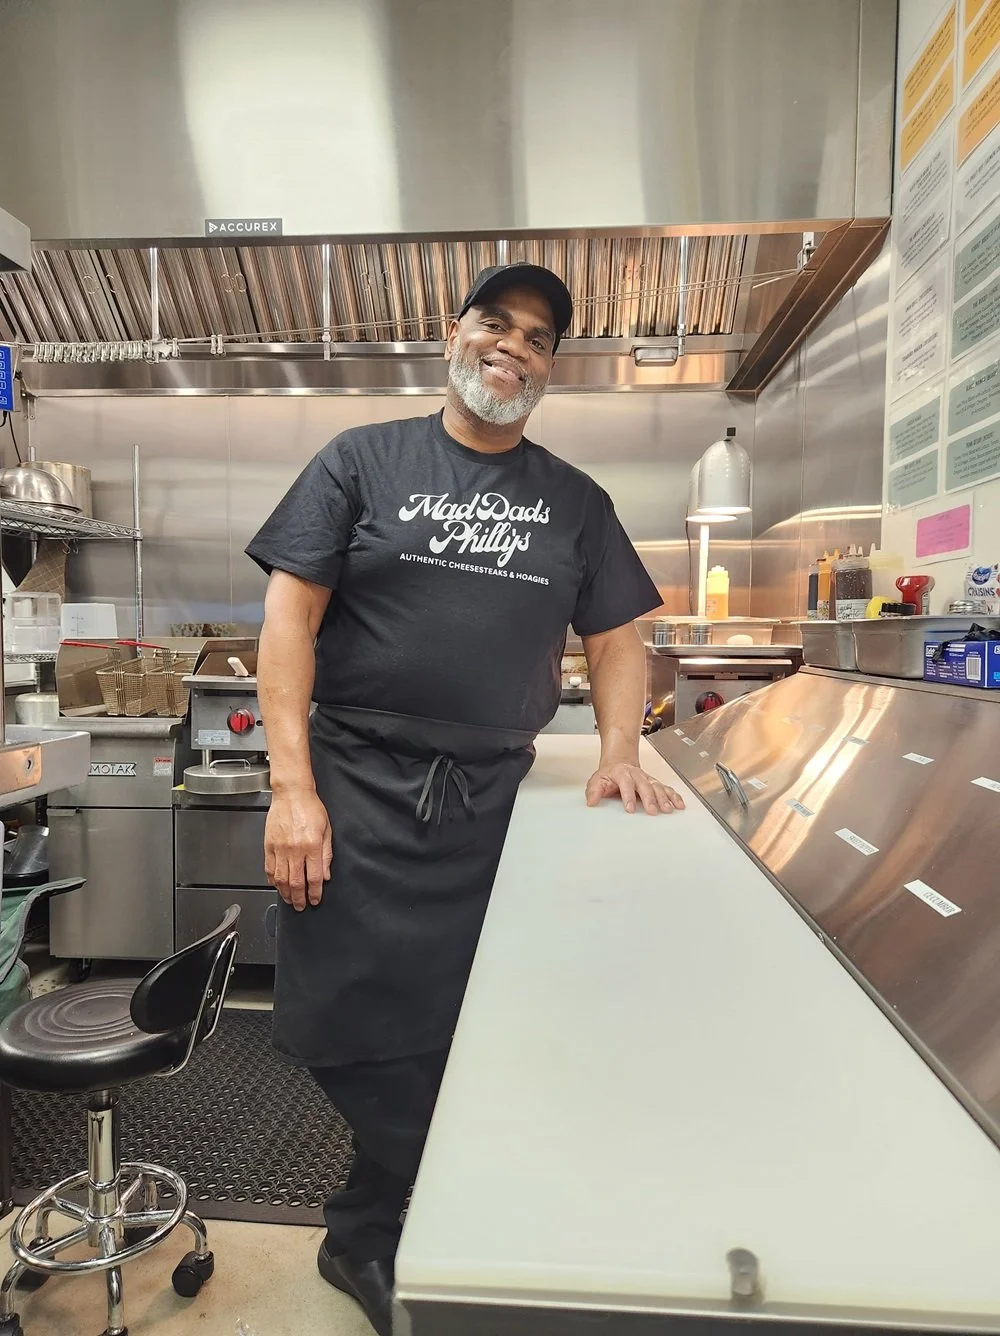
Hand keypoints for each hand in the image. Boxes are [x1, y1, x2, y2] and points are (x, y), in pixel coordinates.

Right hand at [265, 789, 332, 910]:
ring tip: (290, 900)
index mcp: (312, 846)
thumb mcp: (327, 830)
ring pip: (281, 879)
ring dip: (285, 893)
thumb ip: (326, 855)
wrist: (292, 793)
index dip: (315, 893)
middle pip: (296, 883)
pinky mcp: (269, 846)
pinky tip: (277, 885)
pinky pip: (270, 868)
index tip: (315, 899)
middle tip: (302, 906)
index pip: (314, 877)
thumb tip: (326, 875)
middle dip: (299, 898)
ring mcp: (280, 849)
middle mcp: (295, 849)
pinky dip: (273, 880)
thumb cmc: (310, 807)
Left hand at [585, 761, 685, 814]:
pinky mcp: (654, 783)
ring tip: (668, 809)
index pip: (626, 785)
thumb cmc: (609, 775)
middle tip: (653, 811)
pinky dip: (674, 796)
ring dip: (664, 798)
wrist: (619, 763)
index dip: (628, 796)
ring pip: (657, 787)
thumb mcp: (597, 780)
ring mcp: (647, 779)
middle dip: (650, 798)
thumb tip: (591, 802)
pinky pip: (666, 789)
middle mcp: (637, 775)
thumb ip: (594, 791)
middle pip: (645, 786)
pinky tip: (679, 804)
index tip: (630, 808)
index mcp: (622, 774)